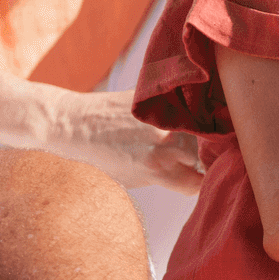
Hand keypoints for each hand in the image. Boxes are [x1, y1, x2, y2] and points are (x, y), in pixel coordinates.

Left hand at [45, 89, 208, 192]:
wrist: (75, 124)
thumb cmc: (98, 156)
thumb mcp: (132, 178)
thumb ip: (163, 177)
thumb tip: (188, 176)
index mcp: (158, 168)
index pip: (199, 182)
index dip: (198, 182)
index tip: (195, 179)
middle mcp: (166, 142)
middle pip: (203, 155)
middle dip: (197, 159)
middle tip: (184, 157)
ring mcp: (165, 117)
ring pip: (198, 131)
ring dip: (192, 134)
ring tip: (171, 134)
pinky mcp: (161, 97)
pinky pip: (186, 108)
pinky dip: (184, 114)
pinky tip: (170, 118)